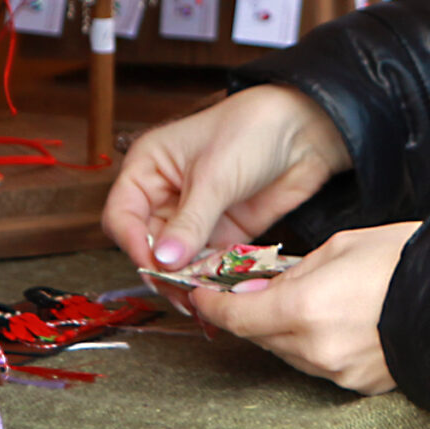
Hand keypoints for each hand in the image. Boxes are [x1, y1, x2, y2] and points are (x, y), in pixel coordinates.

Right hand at [101, 85, 351, 283]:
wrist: (306, 129)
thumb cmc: (253, 129)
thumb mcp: (215, 175)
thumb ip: (190, 222)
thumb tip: (163, 261)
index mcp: (149, 167)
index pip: (123, 214)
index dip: (134, 243)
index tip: (155, 265)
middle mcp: (165, 193)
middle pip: (146, 243)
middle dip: (160, 269)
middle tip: (178, 291)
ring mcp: (194, 215)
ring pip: (175, 259)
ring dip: (184, 280)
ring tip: (198, 299)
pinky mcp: (222, 232)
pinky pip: (205, 263)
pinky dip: (208, 279)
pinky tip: (215, 293)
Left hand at [190, 221, 422, 394]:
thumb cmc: (402, 258)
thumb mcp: (339, 247)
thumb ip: (293, 272)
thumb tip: (262, 287)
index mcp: (303, 308)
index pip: (238, 317)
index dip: (215, 307)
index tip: (204, 296)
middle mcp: (313, 347)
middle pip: (260, 337)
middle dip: (252, 314)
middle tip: (252, 290)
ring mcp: (335, 371)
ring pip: (287, 352)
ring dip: (283, 329)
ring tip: (304, 300)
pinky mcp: (356, 384)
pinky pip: (317, 364)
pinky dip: (313, 343)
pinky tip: (331, 320)